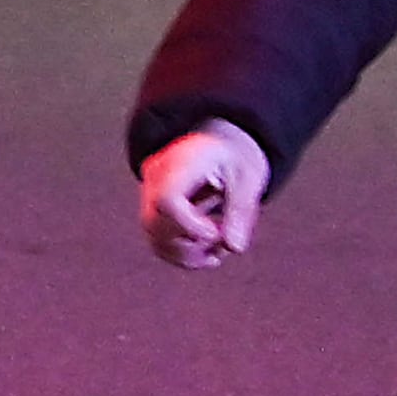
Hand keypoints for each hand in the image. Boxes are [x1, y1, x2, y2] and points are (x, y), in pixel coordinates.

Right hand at [140, 123, 269, 268]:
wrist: (218, 141)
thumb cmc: (234, 155)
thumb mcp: (248, 178)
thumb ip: (241, 211)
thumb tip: (234, 248)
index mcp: (179, 162)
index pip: (167, 199)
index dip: (189, 225)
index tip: (216, 234)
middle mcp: (155, 178)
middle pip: (155, 224)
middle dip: (192, 244)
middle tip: (224, 242)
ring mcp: (148, 195)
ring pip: (154, 238)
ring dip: (188, 254)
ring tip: (219, 247)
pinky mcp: (152, 211)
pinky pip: (158, 241)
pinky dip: (182, 254)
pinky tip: (207, 251)